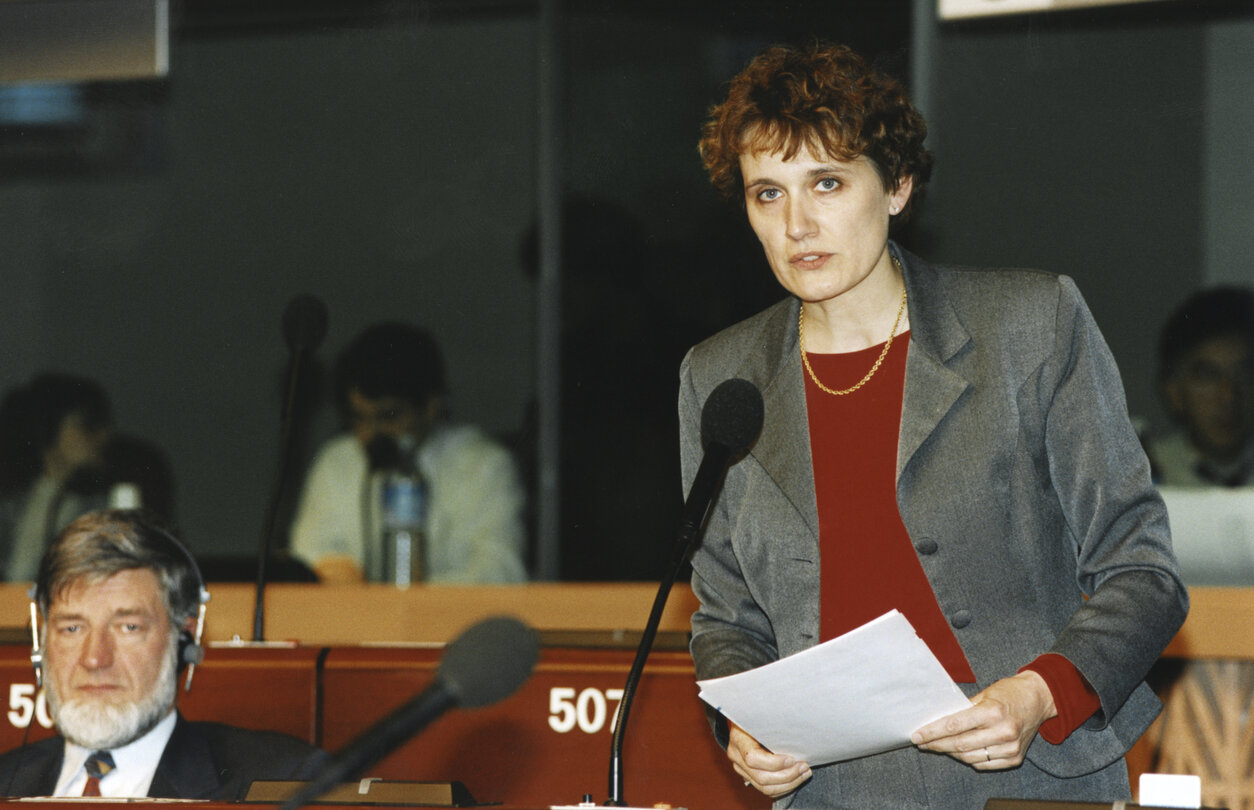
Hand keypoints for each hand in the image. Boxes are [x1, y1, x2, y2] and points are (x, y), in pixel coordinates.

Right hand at [727, 722, 811, 796]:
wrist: (744, 720)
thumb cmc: (757, 716)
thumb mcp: (762, 717)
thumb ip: (773, 728)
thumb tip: (796, 733)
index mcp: (738, 739)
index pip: (753, 758)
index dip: (774, 763)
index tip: (792, 759)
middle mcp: (736, 756)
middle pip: (761, 778)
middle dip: (787, 775)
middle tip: (804, 767)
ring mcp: (740, 769)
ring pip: (765, 788)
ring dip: (789, 784)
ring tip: (804, 773)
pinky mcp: (748, 776)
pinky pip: (767, 789)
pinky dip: (784, 787)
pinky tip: (796, 779)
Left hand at [910, 671, 1055, 769]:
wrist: (1038, 699)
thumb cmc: (1008, 693)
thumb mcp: (985, 694)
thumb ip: (963, 708)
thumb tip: (938, 721)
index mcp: (993, 712)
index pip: (954, 726)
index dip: (932, 732)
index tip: (917, 735)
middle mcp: (1003, 731)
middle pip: (960, 744)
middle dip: (936, 744)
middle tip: (921, 743)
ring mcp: (1011, 747)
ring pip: (970, 757)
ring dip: (950, 753)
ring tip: (937, 746)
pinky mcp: (1015, 758)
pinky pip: (984, 764)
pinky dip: (968, 759)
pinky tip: (958, 752)